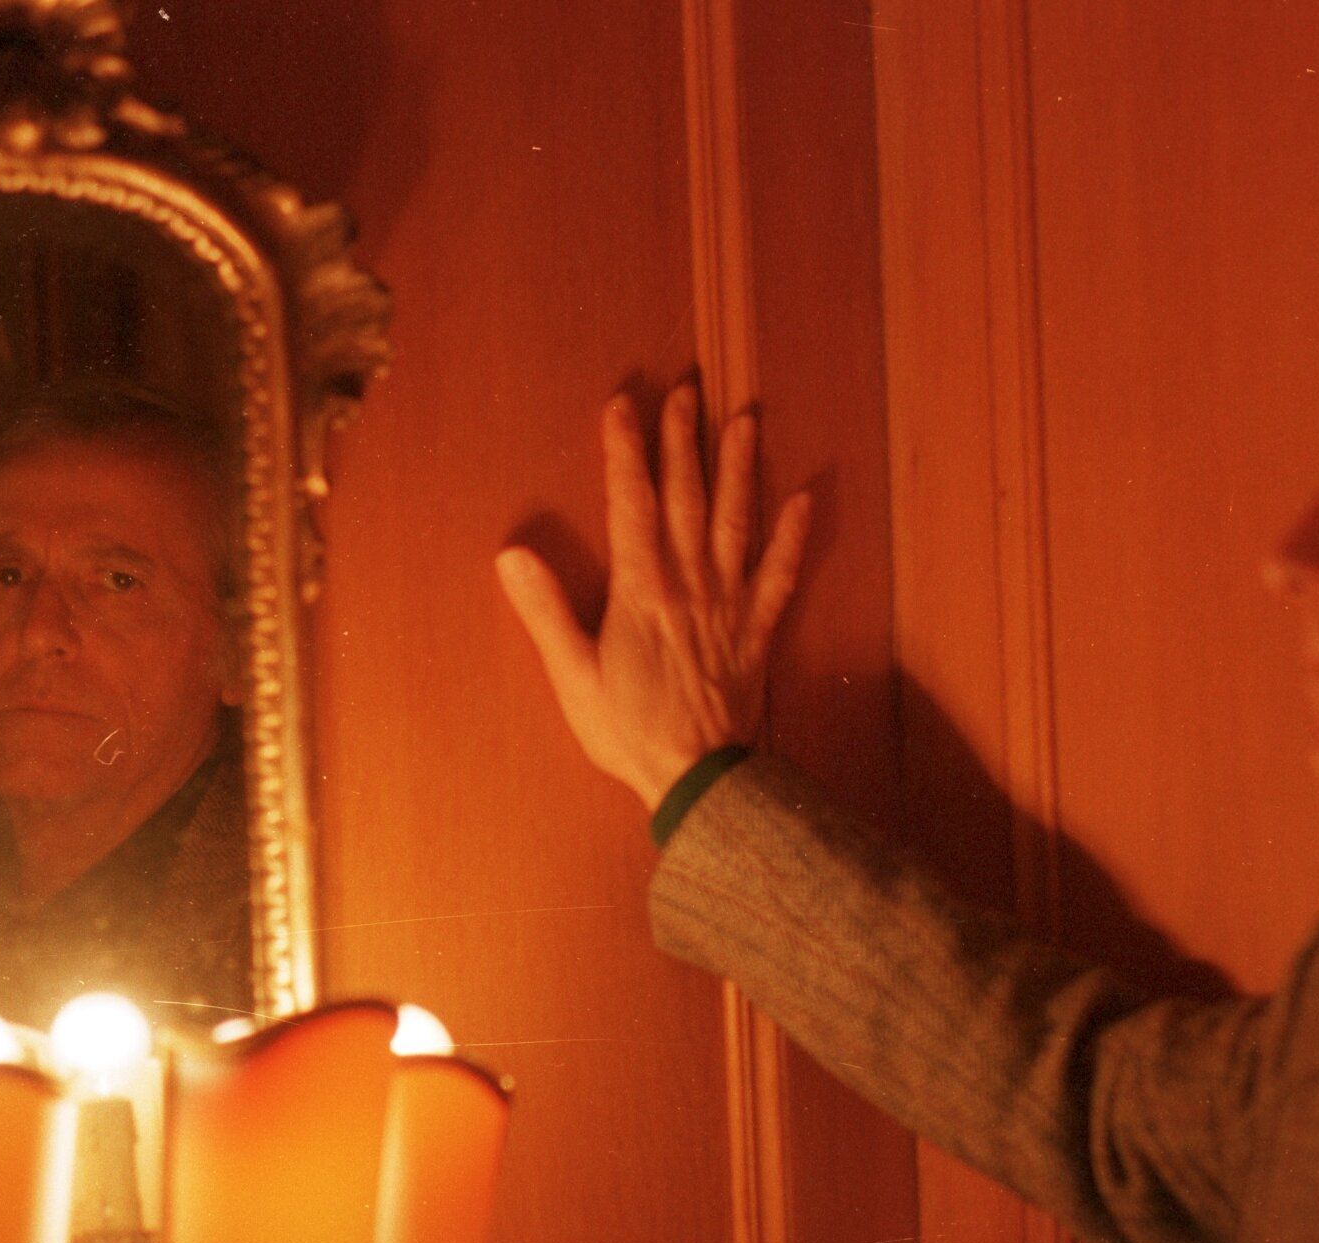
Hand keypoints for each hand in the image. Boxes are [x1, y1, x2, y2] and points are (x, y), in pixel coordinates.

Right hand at [497, 381, 811, 809]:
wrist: (699, 777)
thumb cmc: (629, 732)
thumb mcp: (573, 676)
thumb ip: (546, 613)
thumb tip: (512, 556)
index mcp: (641, 590)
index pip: (630, 503)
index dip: (624, 450)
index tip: (621, 403)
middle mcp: (689, 583)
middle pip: (686, 497)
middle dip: (683, 440)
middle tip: (687, 389)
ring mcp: (729, 603)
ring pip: (735, 521)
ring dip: (740, 469)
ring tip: (746, 421)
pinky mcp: (758, 630)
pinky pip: (781, 575)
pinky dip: (794, 537)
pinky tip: (806, 500)